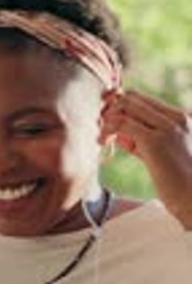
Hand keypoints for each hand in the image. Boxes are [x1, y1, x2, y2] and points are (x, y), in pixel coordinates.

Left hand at [101, 89, 191, 228]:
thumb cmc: (181, 186)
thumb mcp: (162, 158)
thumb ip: (143, 144)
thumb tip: (121, 136)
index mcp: (181, 120)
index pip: (143, 100)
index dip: (121, 107)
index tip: (109, 123)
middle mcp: (176, 119)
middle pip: (132, 98)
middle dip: (111, 109)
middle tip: (101, 128)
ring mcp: (168, 128)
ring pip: (126, 105)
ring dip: (108, 118)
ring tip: (102, 137)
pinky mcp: (156, 142)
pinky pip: (123, 124)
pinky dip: (108, 129)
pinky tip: (103, 141)